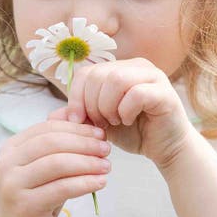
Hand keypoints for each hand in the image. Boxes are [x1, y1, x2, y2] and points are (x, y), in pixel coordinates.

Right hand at [0, 119, 111, 216]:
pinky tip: (101, 182)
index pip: (47, 128)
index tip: (100, 133)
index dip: (76, 128)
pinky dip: (85, 183)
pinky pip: (62, 188)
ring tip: (107, 166)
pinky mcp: (25, 205)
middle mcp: (7, 163)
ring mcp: (13, 184)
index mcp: (11, 148)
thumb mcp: (45, 169)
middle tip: (107, 148)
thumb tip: (81, 114)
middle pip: (52, 143)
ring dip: (87, 163)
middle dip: (84, 143)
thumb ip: (59, 144)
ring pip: (58, 164)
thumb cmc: (36, 199)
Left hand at [46, 57, 194, 170]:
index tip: (77, 120)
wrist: (165, 150)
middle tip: (100, 123)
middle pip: (98, 74)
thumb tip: (52, 117)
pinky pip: (137, 93)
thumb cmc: (134, 134)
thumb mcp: (98, 125)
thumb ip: (78, 117)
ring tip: (114, 122)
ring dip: (108, 106)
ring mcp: (153, 76)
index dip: (76, 97)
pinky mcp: (165, 92)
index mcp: (119, 68)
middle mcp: (137, 66)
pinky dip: (126, 110)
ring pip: (116, 80)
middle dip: (91, 104)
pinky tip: (129, 121)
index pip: (86, 72)